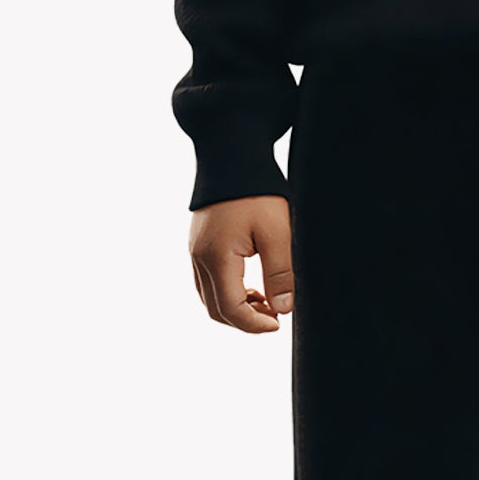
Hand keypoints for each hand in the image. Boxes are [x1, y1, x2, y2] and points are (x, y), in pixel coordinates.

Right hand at [189, 195, 293, 333]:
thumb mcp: (277, 231)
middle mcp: (199, 258)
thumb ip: (280, 272)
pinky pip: (206, 280)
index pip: (230, 310)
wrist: (232, 154)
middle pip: (216, 309)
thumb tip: (283, 308)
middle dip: (245, 321)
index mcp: (216, 258)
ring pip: (209, 297)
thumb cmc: (257, 191)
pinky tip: (251, 284)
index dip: (255, 325)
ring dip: (235, 307)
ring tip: (266, 300)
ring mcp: (195, 250)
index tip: (279, 323)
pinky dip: (227, 292)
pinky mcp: (198, 242)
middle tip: (275, 316)